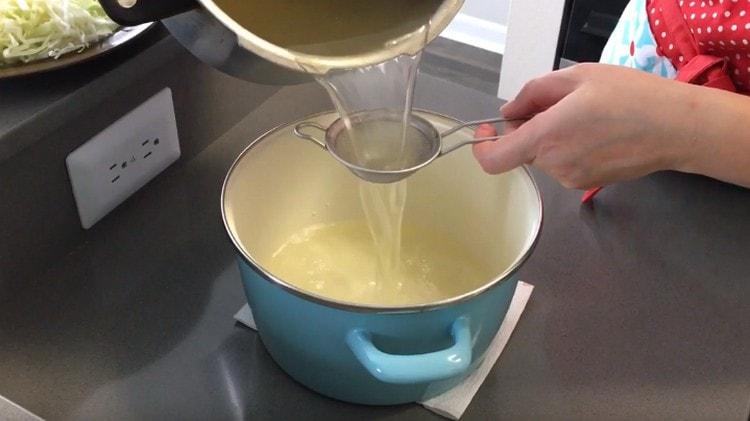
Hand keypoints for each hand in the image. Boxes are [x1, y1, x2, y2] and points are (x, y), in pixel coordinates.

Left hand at [473, 63, 700, 188]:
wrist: (676, 128)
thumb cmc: (629, 97)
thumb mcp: (577, 78)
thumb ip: (533, 94)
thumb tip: (509, 111)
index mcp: (545, 138)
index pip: (494, 159)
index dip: (482, 147)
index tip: (487, 130)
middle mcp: (554, 165)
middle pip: (523, 150)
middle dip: (529, 127)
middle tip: (556, 103)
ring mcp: (571, 178)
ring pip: (545, 156)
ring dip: (551, 136)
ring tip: (585, 114)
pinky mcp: (588, 183)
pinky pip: (564, 164)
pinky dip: (569, 147)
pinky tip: (596, 130)